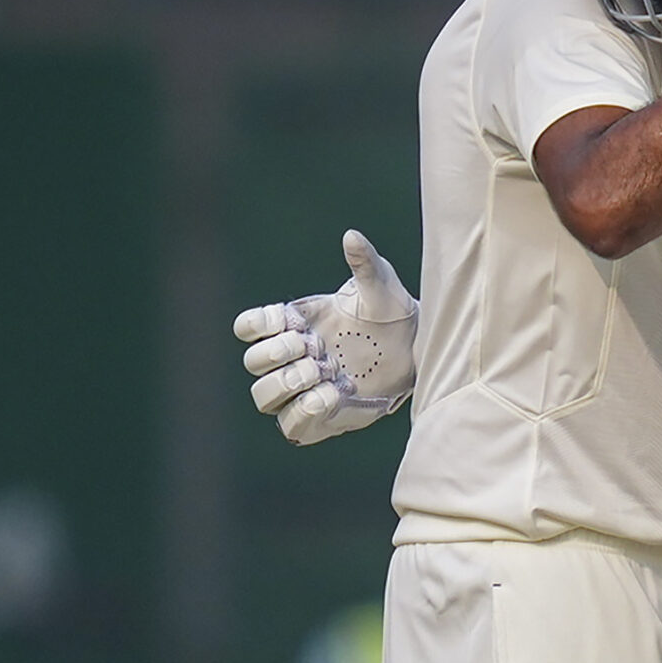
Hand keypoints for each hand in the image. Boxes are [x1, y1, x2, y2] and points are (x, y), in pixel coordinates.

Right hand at [233, 229, 417, 444]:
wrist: (413, 350)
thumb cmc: (388, 312)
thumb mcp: (380, 286)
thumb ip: (365, 264)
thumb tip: (353, 237)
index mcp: (291, 324)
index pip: (248, 327)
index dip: (256, 326)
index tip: (289, 320)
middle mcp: (289, 358)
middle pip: (252, 364)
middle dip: (277, 355)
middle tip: (313, 347)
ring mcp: (300, 390)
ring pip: (264, 397)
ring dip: (288, 384)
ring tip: (324, 370)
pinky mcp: (316, 419)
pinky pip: (291, 425)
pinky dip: (307, 411)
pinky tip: (336, 392)